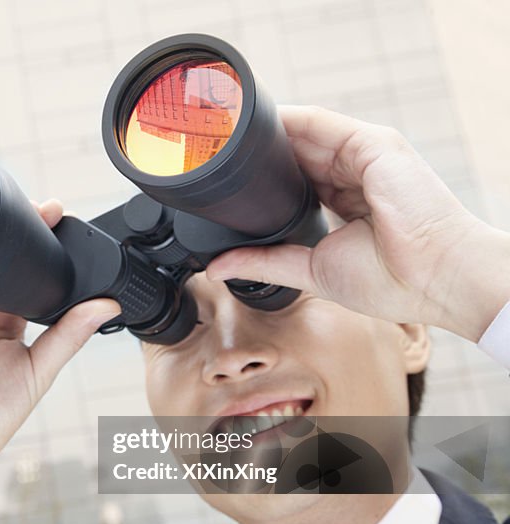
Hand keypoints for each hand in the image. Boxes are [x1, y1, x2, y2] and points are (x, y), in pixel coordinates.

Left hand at [205, 105, 509, 341]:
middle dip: (256, 152)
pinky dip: (289, 120)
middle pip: (295, 153)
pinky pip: (322, 123)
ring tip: (225, 134)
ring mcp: (364, 156)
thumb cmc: (390, 280)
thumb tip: (219, 267)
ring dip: (265, 132)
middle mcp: (353, 174)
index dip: (260, 177)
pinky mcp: (373, 144)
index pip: (293, 178)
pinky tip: (257, 122)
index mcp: (342, 202)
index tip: (222, 178)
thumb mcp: (311, 271)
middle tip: (212, 152)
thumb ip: (265, 263)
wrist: (435, 277)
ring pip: (303, 133)